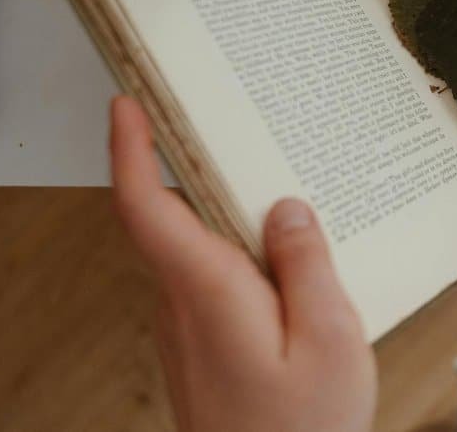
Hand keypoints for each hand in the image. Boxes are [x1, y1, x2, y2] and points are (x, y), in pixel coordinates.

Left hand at [109, 96, 376, 431]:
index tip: (125, 105)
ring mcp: (188, 332)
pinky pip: (212, 283)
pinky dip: (237, 255)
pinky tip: (285, 261)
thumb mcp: (330, 340)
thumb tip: (286, 208)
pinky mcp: (204, 350)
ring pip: (194, 252)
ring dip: (221, 215)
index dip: (128, 150)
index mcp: (208, 292)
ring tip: (276, 189)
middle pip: (170, 219)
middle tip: (221, 122)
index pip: (145, 207)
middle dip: (188, 166)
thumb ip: (307, 265)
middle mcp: (184, 307)